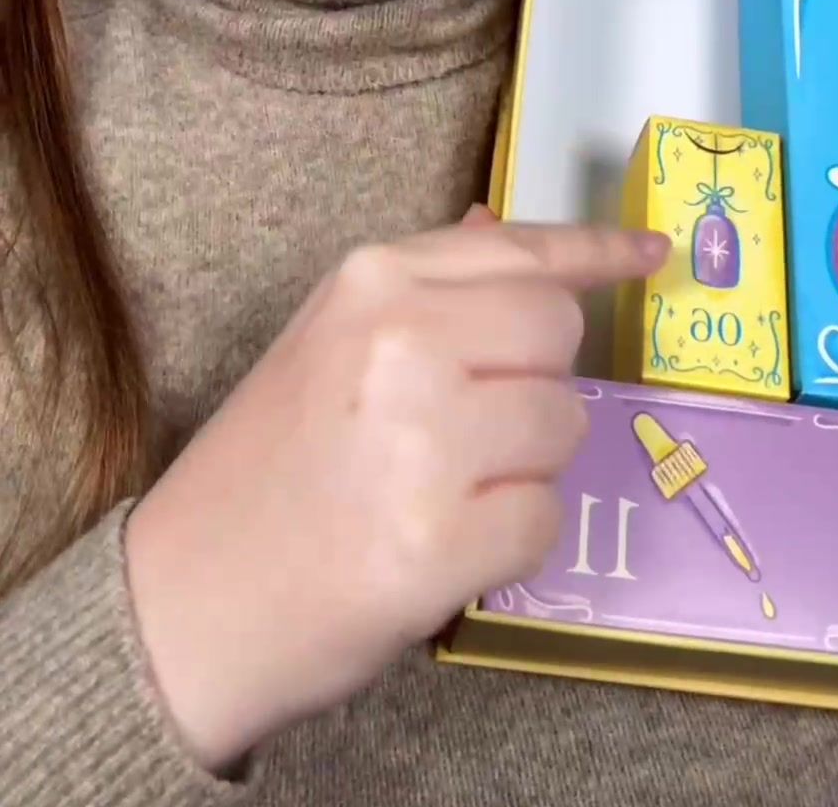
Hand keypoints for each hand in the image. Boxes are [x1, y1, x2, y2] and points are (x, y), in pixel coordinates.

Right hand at [124, 210, 668, 775]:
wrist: (185, 601)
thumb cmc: (266, 467)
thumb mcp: (330, 341)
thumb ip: (427, 293)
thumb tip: (508, 236)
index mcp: (373, 281)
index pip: (521, 249)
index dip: (597, 254)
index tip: (652, 255)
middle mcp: (403, 342)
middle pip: (559, 336)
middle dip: (536, 385)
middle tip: (469, 431)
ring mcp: (423, 441)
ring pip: (564, 428)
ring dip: (523, 469)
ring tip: (440, 492)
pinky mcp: (439, 541)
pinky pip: (544, 521)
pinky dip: (508, 544)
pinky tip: (442, 548)